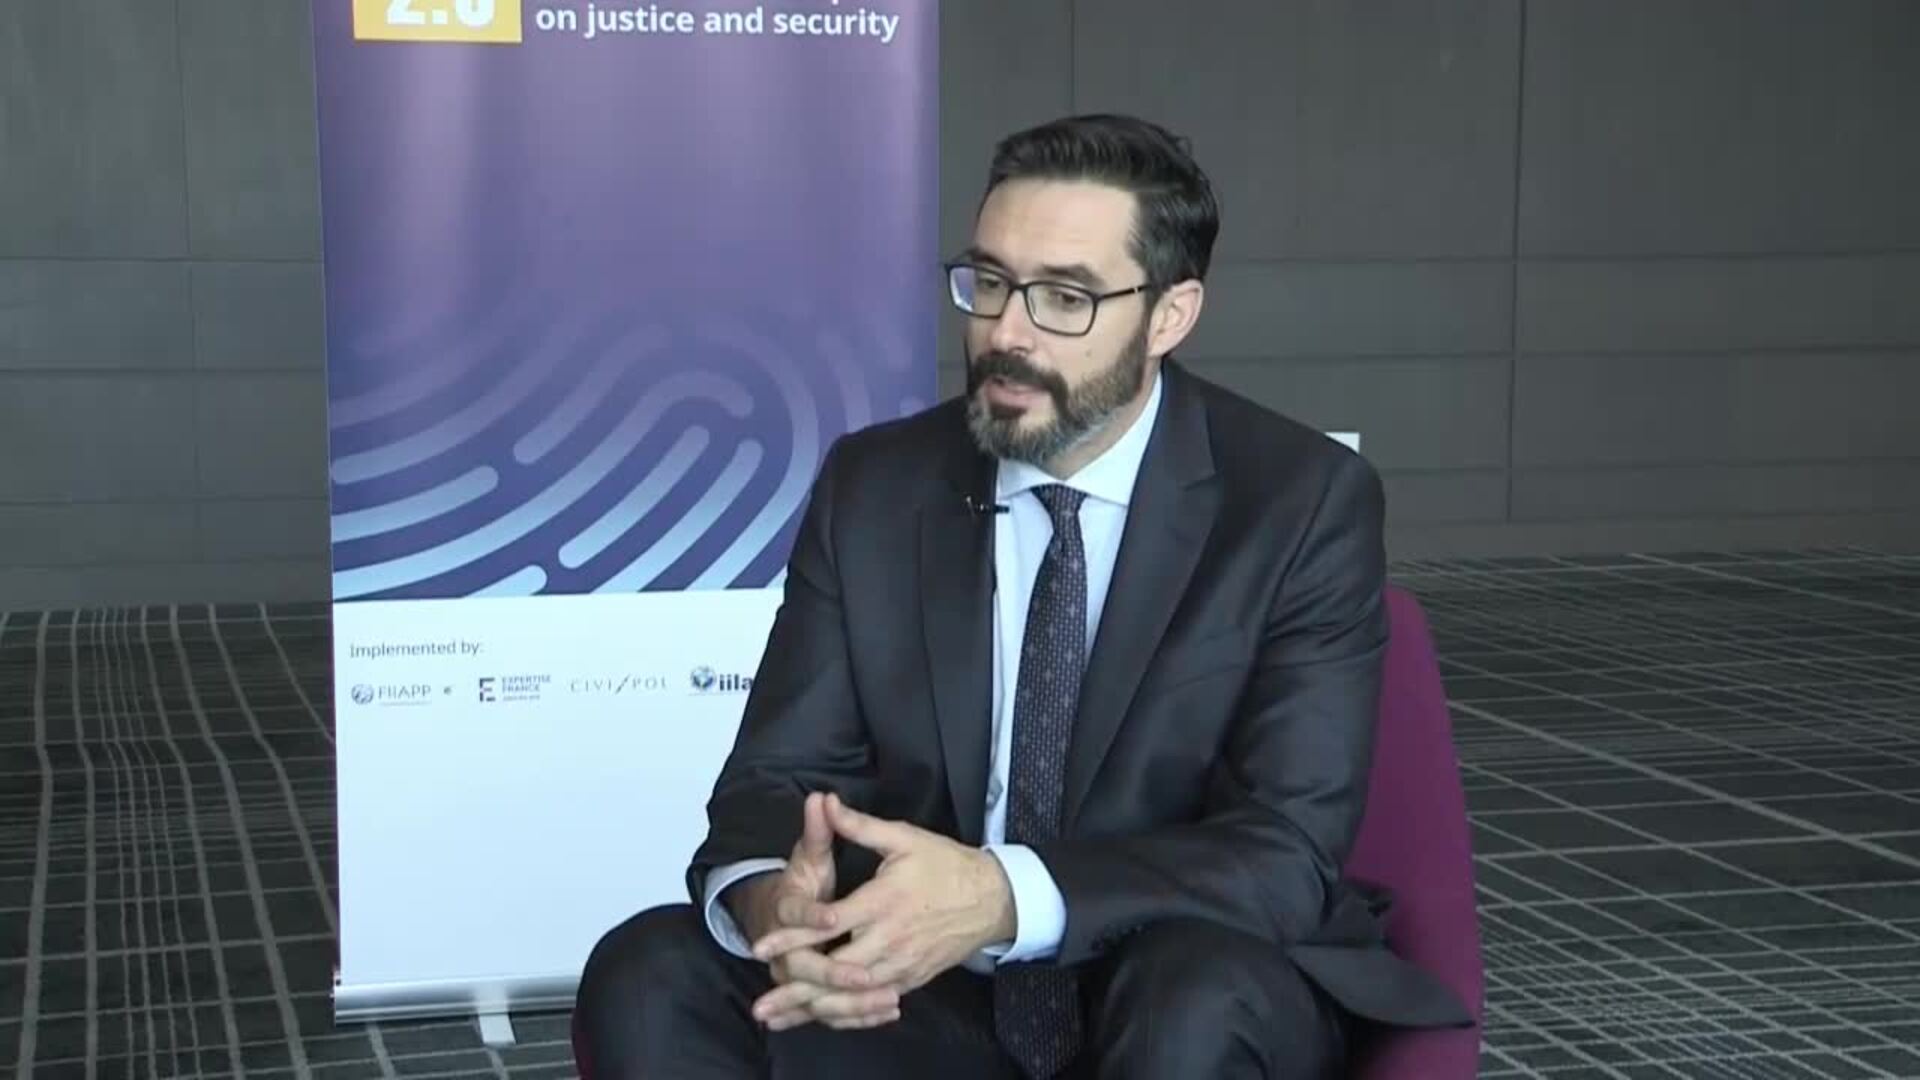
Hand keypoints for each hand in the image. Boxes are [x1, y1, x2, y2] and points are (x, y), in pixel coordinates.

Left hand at [750, 794, 1015, 1026]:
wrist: (992, 898)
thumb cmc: (945, 864)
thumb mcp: (904, 837)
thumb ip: (860, 826)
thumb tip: (825, 802)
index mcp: (884, 901)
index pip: (830, 923)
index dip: (793, 936)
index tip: (762, 946)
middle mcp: (891, 937)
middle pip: (836, 969)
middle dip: (797, 985)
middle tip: (762, 1001)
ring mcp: (903, 962)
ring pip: (853, 993)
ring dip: (815, 1005)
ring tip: (782, 1015)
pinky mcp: (913, 977)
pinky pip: (875, 1000)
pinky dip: (848, 1011)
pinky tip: (822, 1014)